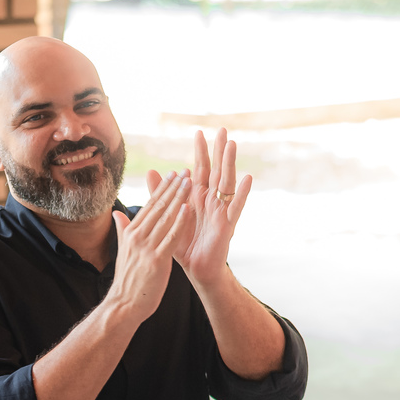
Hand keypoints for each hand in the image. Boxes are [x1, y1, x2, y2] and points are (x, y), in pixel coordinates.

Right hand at [109, 170, 190, 319]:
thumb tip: (116, 213)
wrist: (125, 304)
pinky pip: (171, 236)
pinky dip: (180, 221)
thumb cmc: (128, 279)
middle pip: (158, 206)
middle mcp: (137, 236)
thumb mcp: (123, 251)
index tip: (172, 174)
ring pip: (165, 217)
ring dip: (179, 198)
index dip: (162, 189)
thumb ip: (122, 230)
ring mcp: (146, 247)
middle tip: (185, 171)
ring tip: (190, 182)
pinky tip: (189, 208)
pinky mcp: (157, 260)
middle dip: (173, 187)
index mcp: (131, 232)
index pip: (149, 205)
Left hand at [146, 128, 251, 287]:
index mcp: (198, 197)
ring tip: (231, 145)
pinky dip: (243, 192)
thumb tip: (151, 171)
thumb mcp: (169, 215)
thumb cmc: (184, 244)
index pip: (200, 169)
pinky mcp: (227, 224)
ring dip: (229, 163)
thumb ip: (161, 194)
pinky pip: (236, 206)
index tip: (198, 133)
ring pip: (227, 182)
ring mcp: (221, 210)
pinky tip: (248, 178)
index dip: (200, 152)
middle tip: (221, 130)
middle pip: (217, 170)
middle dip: (218, 150)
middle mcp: (212, 200)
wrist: (196, 269)